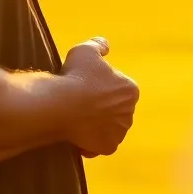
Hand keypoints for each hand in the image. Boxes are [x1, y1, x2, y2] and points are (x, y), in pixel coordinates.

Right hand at [59, 37, 139, 156]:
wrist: (62, 105)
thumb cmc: (76, 76)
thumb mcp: (86, 50)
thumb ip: (98, 45)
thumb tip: (105, 46)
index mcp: (130, 90)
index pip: (119, 88)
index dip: (102, 86)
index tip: (87, 86)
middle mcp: (130, 112)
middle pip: (115, 109)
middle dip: (102, 107)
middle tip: (81, 102)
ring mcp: (119, 132)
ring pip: (109, 128)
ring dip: (98, 125)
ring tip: (78, 119)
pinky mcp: (107, 148)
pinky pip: (100, 145)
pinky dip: (91, 142)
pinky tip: (77, 135)